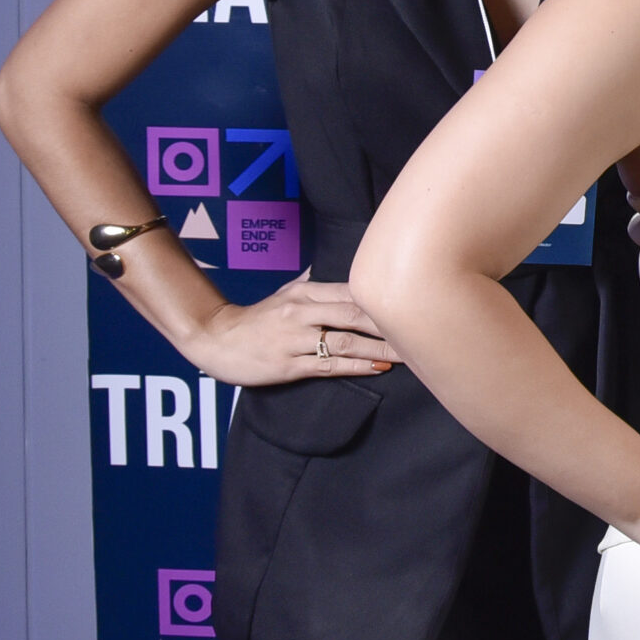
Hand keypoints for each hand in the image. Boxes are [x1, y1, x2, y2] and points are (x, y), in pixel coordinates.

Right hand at [185, 270, 400, 386]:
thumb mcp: (286, 293)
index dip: (387, 297)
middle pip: (356, 314)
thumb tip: (349, 272)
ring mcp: (295, 339)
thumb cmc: (258, 317)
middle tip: (425, 329)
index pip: (353, 291)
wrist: (215, 338)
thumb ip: (317, 285)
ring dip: (381, 348)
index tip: (417, 302)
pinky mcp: (288, 365)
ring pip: (346, 341)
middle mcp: (302, 312)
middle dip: (392, 323)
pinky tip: (379, 368)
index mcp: (305, 292)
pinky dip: (358, 366)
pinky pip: (330, 365)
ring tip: (410, 354)